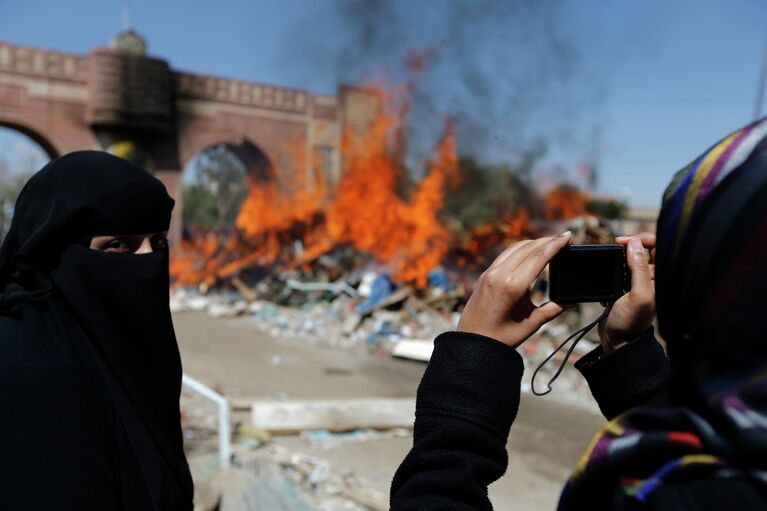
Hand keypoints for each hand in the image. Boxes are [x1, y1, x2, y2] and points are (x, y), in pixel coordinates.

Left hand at [458, 232, 572, 348]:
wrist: (473, 343)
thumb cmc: (502, 337)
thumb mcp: (532, 324)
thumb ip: (553, 309)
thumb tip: (572, 302)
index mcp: (514, 285)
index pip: (539, 256)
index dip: (556, 244)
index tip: (568, 236)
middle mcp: (500, 274)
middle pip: (528, 247)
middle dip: (547, 240)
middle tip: (563, 238)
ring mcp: (489, 273)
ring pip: (515, 248)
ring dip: (533, 243)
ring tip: (549, 243)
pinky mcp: (484, 275)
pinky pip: (504, 255)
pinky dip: (519, 250)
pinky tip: (529, 252)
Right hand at [598, 233, 655, 353]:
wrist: (618, 342)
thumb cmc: (631, 322)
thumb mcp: (637, 295)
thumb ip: (638, 268)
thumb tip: (634, 244)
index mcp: (660, 278)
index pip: (657, 246)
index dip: (641, 239)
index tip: (622, 242)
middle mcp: (650, 278)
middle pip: (641, 250)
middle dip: (627, 246)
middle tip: (614, 247)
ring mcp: (636, 283)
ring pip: (627, 260)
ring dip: (616, 260)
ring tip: (607, 265)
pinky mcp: (623, 288)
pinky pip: (616, 271)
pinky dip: (609, 272)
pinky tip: (605, 281)